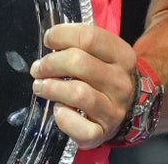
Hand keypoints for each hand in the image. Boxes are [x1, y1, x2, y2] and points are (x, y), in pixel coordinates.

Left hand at [30, 22, 137, 148]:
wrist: (129, 110)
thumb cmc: (106, 77)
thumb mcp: (104, 55)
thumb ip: (82, 44)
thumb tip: (52, 39)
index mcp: (122, 56)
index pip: (89, 36)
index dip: (62, 35)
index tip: (49, 40)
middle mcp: (121, 82)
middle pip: (79, 62)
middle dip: (50, 63)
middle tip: (38, 69)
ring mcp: (114, 110)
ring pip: (77, 93)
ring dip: (51, 88)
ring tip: (40, 86)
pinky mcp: (103, 133)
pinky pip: (79, 126)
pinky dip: (63, 118)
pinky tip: (58, 110)